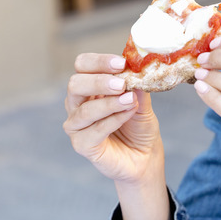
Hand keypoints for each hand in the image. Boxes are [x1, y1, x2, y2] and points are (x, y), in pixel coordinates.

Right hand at [63, 53, 163, 184]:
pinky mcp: (82, 145)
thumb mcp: (142, 102)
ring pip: (84, 110)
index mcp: (89, 87)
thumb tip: (135, 70)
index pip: (83, 65)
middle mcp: (78, 104)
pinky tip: (127, 114)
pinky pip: (93, 130)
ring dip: (109, 103)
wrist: (145, 157)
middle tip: (121, 83)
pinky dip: (112, 120)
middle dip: (99, 81)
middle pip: (75, 84)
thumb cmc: (139, 127)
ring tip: (129, 101)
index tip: (121, 63)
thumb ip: (137, 87)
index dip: (98, 61)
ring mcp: (77, 125)